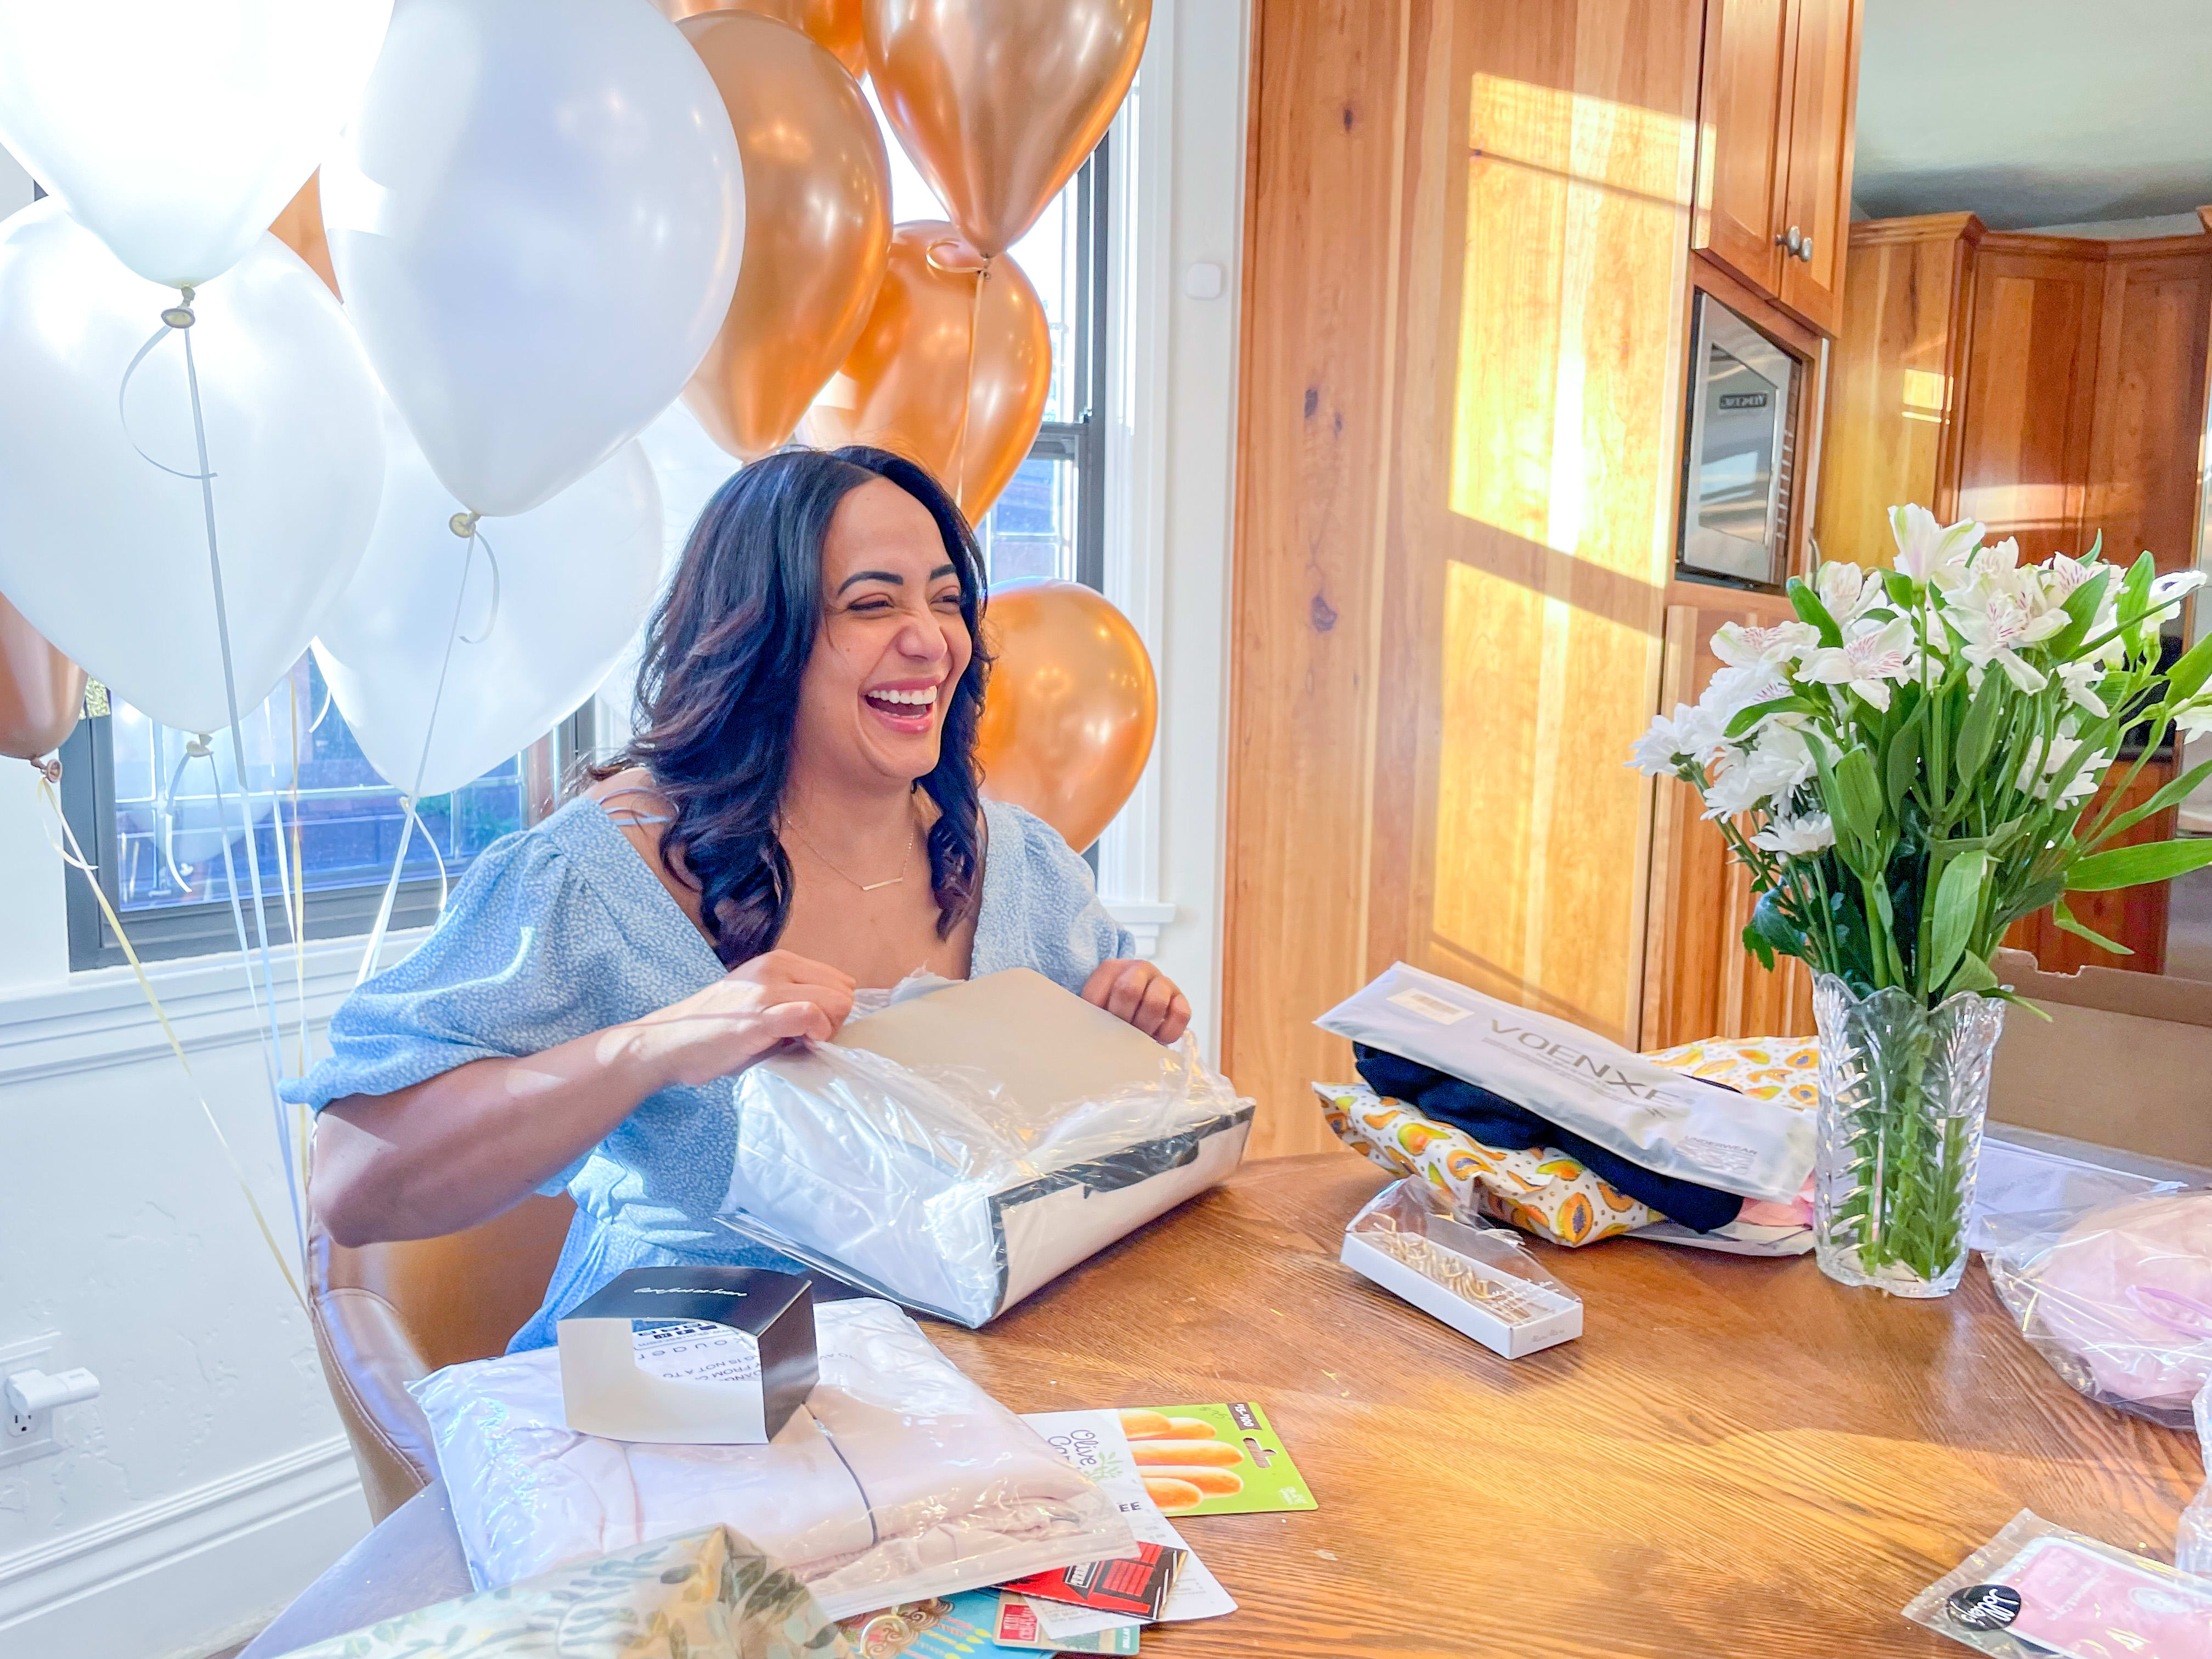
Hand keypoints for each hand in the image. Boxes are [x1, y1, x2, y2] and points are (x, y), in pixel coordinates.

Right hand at [622, 950, 856, 1088]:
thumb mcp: (759, 1002)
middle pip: (844, 991)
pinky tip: (800, 1044)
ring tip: (800, 1043)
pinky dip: (816, 1032)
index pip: (839, 980)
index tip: (813, 1030)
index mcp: (778, 962)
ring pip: (835, 1001)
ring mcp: (767, 989)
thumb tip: (830, 1018)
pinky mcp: (759, 1016)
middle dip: (836, 1020)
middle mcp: (776, 967)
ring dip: (827, 1029)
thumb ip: (793, 1001)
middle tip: (808, 1039)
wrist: (668, 1044)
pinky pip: (810, 1014)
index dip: (835, 1010)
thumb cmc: (715, 1031)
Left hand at [1081, 959, 1190, 1044]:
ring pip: (1155, 1002)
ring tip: (1138, 1036)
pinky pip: (1180, 1014)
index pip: (1098, 993)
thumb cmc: (1113, 1011)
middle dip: (1123, 1019)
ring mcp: (1162, 982)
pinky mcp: (1180, 999)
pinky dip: (1167, 1032)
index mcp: (1111, 969)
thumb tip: (1088, 1032)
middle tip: (1121, 1032)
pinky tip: (1157, 1036)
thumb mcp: (1096, 1008)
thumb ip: (1091, 1013)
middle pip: (1128, 991)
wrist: (1136, 1009)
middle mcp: (1139, 969)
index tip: (1099, 1029)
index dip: (1099, 1017)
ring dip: (1145, 1027)